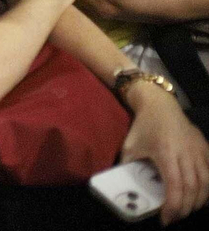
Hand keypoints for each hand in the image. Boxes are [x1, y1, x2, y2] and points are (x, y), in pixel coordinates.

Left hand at [120, 85, 208, 223]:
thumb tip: (124, 187)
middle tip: (176, 217)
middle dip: (186, 207)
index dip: (173, 205)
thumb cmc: (144, 126)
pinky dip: (208, 189)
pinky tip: (201, 198)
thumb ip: (129, 166)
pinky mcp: (206, 149)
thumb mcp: (131, 146)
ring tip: (187, 210)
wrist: (160, 105)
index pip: (176, 185)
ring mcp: (199, 151)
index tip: (166, 219)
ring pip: (206, 183)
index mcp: (166, 153)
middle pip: (194, 188)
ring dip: (199, 201)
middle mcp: (186, 153)